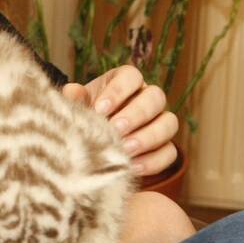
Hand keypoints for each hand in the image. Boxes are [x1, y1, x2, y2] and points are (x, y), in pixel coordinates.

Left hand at [62, 66, 178, 175]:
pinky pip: (170, 152)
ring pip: (169, 123)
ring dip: (148, 137)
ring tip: (126, 149)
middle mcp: (148, 98)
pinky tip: (134, 166)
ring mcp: (160, 122)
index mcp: (126, 81)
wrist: (91, 144)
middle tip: (116, 129)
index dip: (118, 91)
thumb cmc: (86, 116)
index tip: (100, 109)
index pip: (131, 76)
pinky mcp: (165, 147)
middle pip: (155, 97)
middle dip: (136, 114)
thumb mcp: (78, 106)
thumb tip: (73, 91)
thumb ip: (75, 98)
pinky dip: (154, 160)